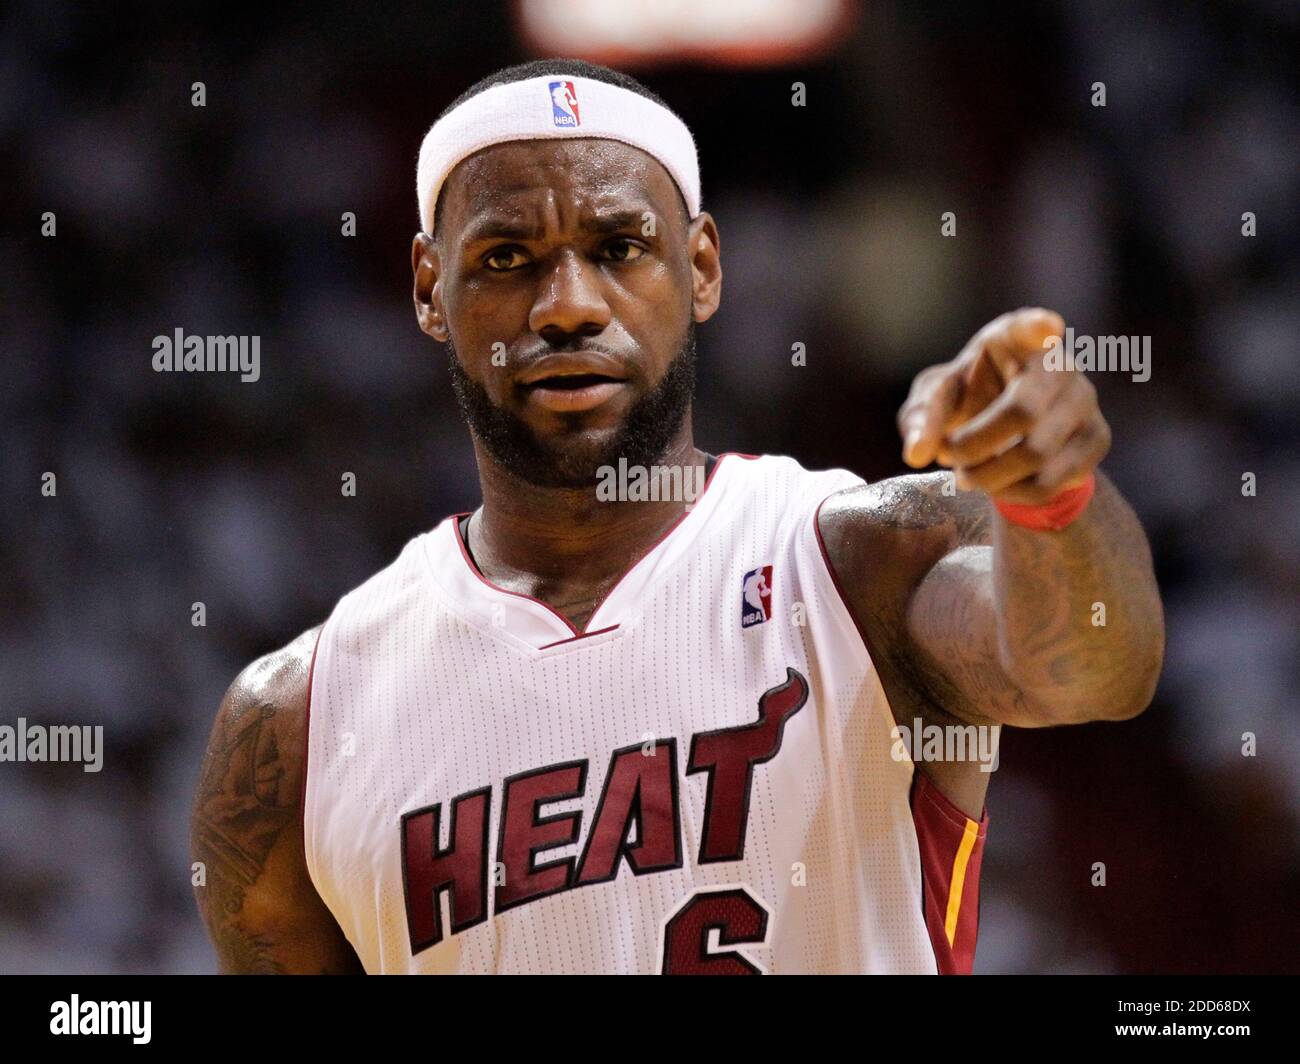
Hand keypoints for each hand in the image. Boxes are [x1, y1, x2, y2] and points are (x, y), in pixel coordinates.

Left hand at [897, 308, 1110, 504]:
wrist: (1010, 428)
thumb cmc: (968, 399)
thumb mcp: (935, 402)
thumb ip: (921, 418)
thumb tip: (917, 453)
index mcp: (1014, 338)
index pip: (1028, 327)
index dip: (1036, 328)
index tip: (1046, 327)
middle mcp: (1059, 363)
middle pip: (1021, 412)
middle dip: (973, 446)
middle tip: (949, 457)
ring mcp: (1085, 399)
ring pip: (1036, 454)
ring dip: (988, 476)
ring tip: (968, 474)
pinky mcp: (1097, 438)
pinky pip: (1052, 481)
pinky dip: (1013, 494)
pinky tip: (998, 485)